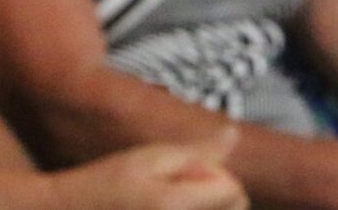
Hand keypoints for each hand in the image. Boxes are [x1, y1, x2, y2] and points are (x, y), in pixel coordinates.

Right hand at [48, 130, 244, 209]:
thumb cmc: (102, 184)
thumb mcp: (146, 158)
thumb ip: (195, 152)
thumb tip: (234, 135)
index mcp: (175, 206)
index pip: (235, 193)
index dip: (217, 176)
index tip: (187, 172)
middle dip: (214, 197)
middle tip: (174, 188)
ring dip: (201, 208)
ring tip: (163, 202)